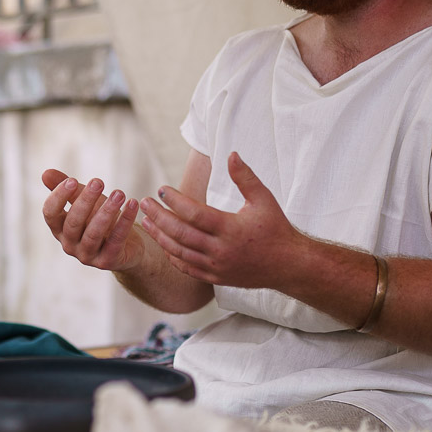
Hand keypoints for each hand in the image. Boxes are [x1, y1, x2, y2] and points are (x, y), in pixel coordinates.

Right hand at [41, 169, 143, 271]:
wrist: (125, 246)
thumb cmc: (99, 219)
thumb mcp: (84, 201)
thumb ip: (67, 189)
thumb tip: (45, 173)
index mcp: (59, 229)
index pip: (50, 214)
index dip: (58, 197)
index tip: (72, 180)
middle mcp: (69, 245)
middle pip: (73, 223)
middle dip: (85, 201)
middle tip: (98, 182)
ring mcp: (87, 255)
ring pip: (94, 233)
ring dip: (107, 211)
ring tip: (119, 193)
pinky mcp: (107, 261)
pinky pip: (116, 240)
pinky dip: (125, 222)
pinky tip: (132, 204)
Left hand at [138, 152, 300, 287]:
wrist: (289, 265)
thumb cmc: (276, 228)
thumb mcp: (264, 199)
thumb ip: (245, 177)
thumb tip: (231, 154)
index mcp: (230, 229)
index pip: (194, 213)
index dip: (175, 200)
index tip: (161, 189)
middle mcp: (220, 250)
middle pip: (180, 233)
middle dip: (158, 217)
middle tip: (143, 203)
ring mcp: (216, 267)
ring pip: (179, 252)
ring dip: (159, 236)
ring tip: (145, 222)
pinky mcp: (216, 278)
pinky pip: (187, 268)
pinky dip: (172, 256)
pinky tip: (162, 244)